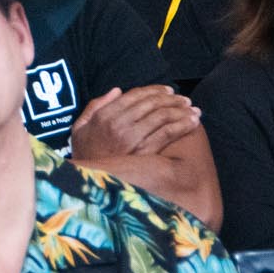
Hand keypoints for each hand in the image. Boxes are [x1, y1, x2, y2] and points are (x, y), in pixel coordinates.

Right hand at [69, 86, 202, 159]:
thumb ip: (95, 105)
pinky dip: (182, 126)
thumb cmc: (86, 154)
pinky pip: (166, 134)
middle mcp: (119, 123)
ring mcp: (132, 137)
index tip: (168, 90)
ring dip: (181, 110)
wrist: (88, 181)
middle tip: (185, 100)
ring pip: (162, 117)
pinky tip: (193, 123)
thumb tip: (117, 91)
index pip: (135, 95)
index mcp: (105, 114)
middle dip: (172, 99)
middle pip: (152, 104)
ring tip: (193, 110)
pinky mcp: (143, 152)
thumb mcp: (80, 126)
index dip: (154, 90)